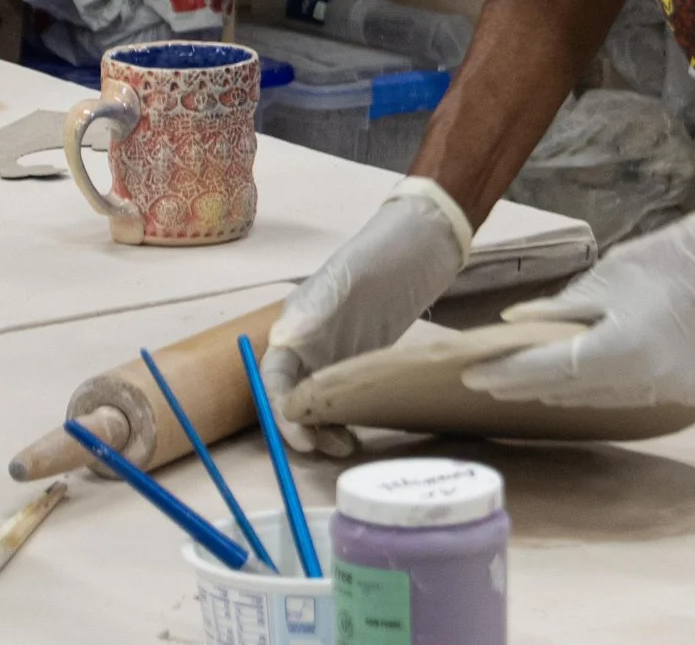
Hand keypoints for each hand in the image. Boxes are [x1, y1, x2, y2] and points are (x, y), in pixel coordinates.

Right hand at [263, 179, 470, 454]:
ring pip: (320, 401)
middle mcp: (311, 344)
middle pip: (294, 396)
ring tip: (344, 446)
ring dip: (325, 426)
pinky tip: (360, 430)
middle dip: (302, 426)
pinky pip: (347, 396)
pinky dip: (348, 416)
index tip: (299, 436)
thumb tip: (282, 341)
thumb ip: (314, 312)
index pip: (275, 378)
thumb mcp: (343, 282)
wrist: (419, 245)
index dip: (280, 410)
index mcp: (295, 326)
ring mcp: (338, 354)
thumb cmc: (375, 257)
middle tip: (323, 448)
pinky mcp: (364, 360)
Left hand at [461, 198, 694, 409]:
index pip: (546, 370)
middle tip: (485, 378)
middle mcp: (641, 383)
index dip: (505, 374)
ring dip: (558, 390)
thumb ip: (559, 309)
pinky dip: (596, 389)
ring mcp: (664, 395)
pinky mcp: (682, 396)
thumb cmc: (665, 261)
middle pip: (568, 391)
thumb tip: (512, 324)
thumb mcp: (605, 278)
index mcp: (618, 349)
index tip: (471, 374)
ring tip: (520, 382)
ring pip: (596, 400)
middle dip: (523, 384)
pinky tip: (574, 380)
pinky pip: (626, 399)